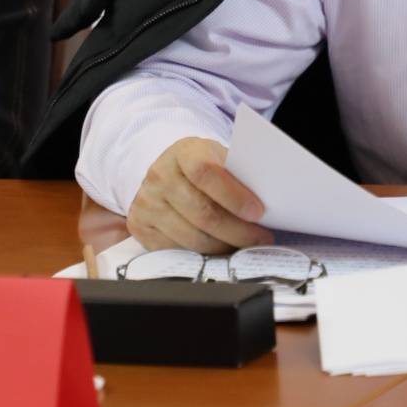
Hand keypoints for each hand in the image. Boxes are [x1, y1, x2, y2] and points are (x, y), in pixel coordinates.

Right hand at [127, 137, 272, 252]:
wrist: (165, 170)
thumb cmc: (202, 164)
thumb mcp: (219, 156)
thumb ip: (237, 173)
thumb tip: (267, 200)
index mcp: (183, 151)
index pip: (207, 173)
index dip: (234, 195)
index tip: (258, 212)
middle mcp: (159, 176)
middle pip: (202, 212)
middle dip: (237, 230)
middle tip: (261, 238)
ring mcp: (146, 203)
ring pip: (191, 237)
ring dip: (223, 246)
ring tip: (245, 246)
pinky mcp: (140, 227)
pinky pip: (176, 250)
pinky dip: (203, 254)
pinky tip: (220, 250)